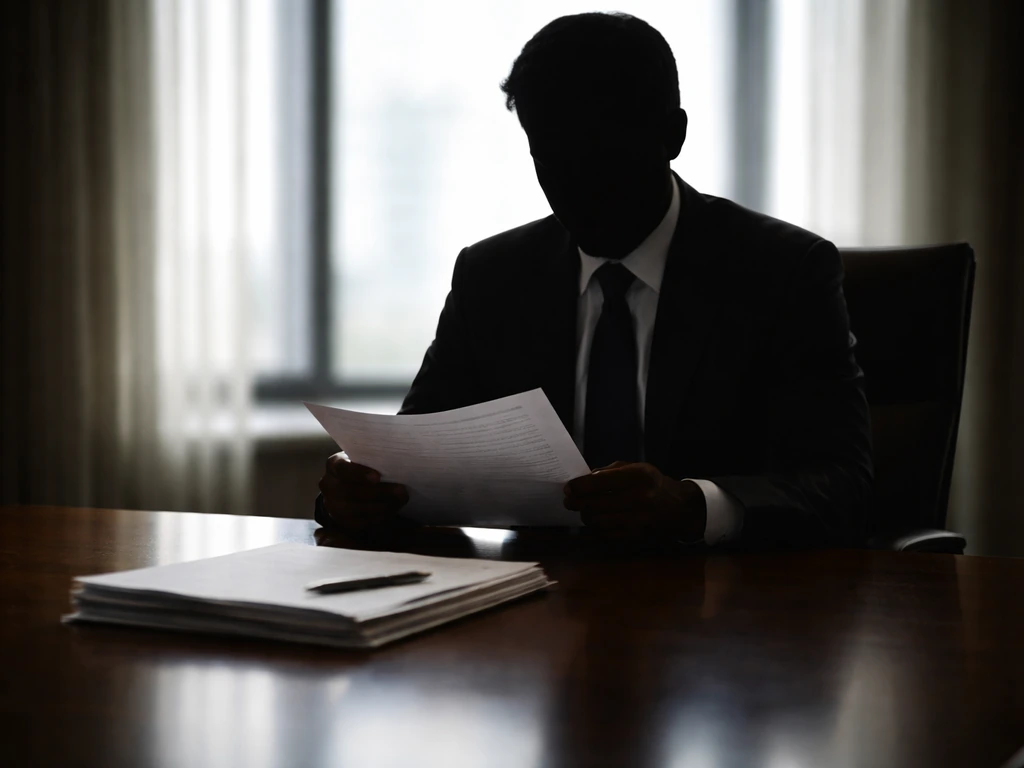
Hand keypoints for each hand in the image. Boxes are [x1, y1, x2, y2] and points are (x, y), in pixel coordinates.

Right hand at [318, 452, 408, 530]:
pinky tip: (391, 510)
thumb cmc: (363, 468)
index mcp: (333, 465)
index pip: (342, 469)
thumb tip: (394, 465)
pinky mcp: (340, 521)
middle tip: (400, 491)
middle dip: (378, 492)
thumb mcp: (364, 459)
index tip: (378, 477)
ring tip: (399, 501)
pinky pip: (359, 522)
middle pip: (350, 491)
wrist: (350, 485)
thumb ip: (373, 461)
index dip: (359, 473)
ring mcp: (332, 505)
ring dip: (381, 506)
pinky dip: (378, 517)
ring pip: (354, 509)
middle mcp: (328, 485)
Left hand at [563, 461, 706, 541]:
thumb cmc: (654, 485)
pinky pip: (607, 535)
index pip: (599, 482)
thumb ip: (609, 472)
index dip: (578, 486)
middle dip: (577, 503)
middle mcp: (641, 498)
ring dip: (586, 516)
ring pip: (598, 522)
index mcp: (640, 476)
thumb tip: (584, 481)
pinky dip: (597, 529)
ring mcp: (640, 520)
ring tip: (584, 511)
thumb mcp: (637, 468)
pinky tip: (596, 522)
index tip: (568, 488)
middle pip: (595, 504)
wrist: (682, 510)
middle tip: (569, 501)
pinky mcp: (638, 537)